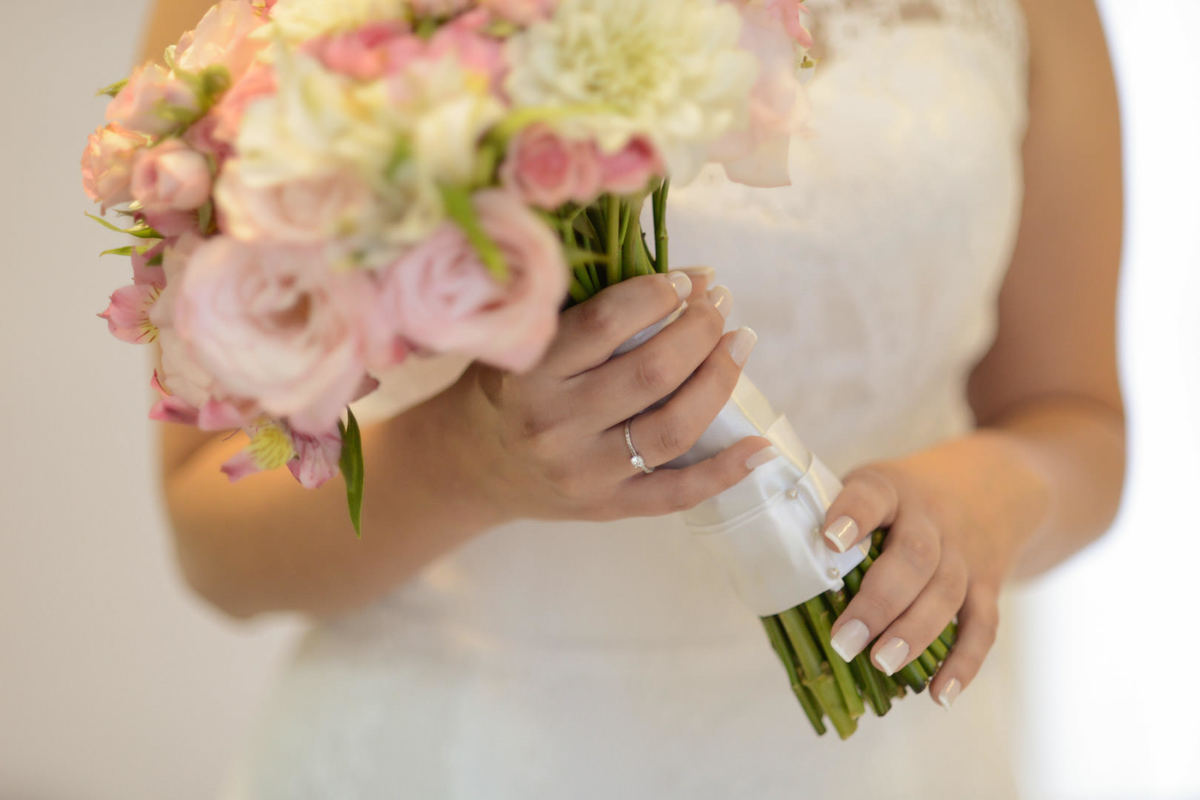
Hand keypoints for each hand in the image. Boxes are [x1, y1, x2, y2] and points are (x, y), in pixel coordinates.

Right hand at [446, 269, 772, 522]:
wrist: (474, 464)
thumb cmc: (508, 385)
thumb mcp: (523, 339)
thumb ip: (581, 308)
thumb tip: (679, 275)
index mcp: (530, 373)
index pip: (609, 322)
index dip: (660, 293)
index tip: (686, 279)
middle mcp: (556, 425)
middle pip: (653, 372)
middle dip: (701, 329)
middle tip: (720, 303)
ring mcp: (585, 473)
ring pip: (675, 427)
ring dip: (720, 379)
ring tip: (739, 343)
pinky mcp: (608, 507)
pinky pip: (677, 494)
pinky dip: (726, 471)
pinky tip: (761, 447)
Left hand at [820, 448, 1024, 708]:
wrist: (989, 484)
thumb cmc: (900, 499)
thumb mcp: (868, 486)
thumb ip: (829, 519)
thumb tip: (771, 572)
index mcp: (890, 489)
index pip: (872, 496)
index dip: (853, 516)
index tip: (829, 541)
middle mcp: (931, 520)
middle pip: (914, 557)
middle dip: (879, 602)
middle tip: (845, 641)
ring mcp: (963, 553)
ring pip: (946, 593)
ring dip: (914, 633)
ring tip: (881, 664)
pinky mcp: (987, 585)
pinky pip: (982, 626)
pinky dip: (964, 663)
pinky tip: (938, 695)